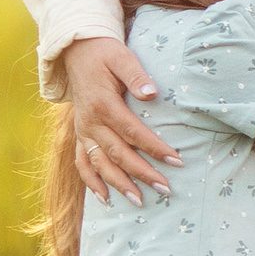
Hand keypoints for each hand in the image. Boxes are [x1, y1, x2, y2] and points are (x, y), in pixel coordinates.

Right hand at [64, 35, 178, 205]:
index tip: (176, 161)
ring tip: (139, 201)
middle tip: (166, 189)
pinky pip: (82, 163)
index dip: (154, 148)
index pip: (133, 132)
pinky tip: (105, 199)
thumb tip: (152, 93)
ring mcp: (83, 132)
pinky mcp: (80, 135)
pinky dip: (91, 182)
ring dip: (118, 184)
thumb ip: (136, 76)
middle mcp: (90, 123)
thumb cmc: (106, 55)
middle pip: (119, 154)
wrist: (78, 54)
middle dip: (142, 173)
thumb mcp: (122, 58)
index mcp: (103, 105)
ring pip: (99, 164)